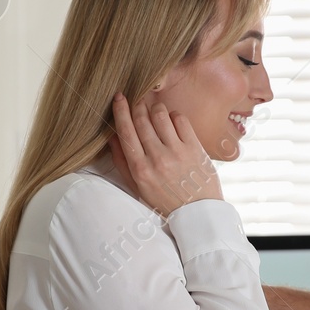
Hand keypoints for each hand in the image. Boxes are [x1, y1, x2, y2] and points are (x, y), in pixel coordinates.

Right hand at [107, 92, 221, 217]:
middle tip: (138, 100)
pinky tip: (172, 122)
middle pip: (142, 120)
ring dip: (155, 108)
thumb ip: (122, 161)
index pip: (126, 132)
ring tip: (155, 111)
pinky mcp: (195, 148)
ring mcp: (177, 152)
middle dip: (137, 105)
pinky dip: (174, 116)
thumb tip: (112, 136)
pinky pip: (181, 120)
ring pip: (160, 115)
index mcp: (140, 169)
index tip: (119, 97)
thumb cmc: (164, 199)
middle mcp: (157, 158)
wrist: (197, 212)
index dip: (121, 110)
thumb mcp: (137, 186)